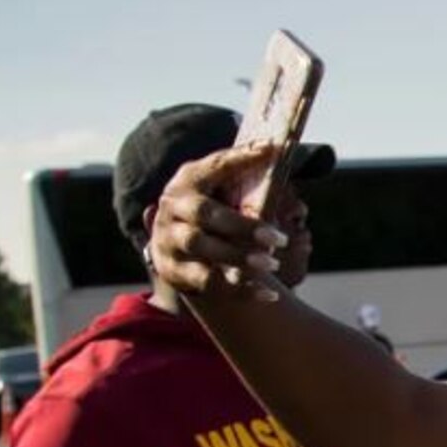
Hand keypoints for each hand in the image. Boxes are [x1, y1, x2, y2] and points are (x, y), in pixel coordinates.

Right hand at [147, 145, 288, 299]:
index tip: (272, 151)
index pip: (213, 167)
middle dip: (242, 227)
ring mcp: (168, 241)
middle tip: (278, 239)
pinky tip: (270, 294)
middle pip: (205, 215)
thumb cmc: (210, 215)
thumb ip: (240, 180)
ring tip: (271, 265)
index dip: (240, 159)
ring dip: (238, 257)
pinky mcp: (174, 272)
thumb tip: (277, 153)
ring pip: (202, 249)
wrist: (174, 250)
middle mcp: (172, 209)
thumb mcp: (217, 193)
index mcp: (187, 183)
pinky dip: (241, 290)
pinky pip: (208, 283)